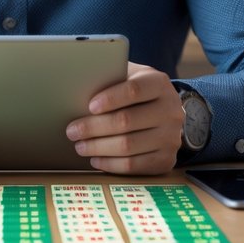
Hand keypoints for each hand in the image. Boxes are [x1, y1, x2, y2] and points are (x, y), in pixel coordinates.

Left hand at [65, 62, 182, 174]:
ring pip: (128, 146)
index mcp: (159, 84)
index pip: (134, 90)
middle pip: (126, 121)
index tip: (89, 106)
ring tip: (80, 146)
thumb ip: (110, 79)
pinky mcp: (166, 159)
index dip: (110, 98)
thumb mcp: (128, 77)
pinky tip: (95, 159)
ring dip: (98, 147)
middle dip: (94, 127)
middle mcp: (171, 111)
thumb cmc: (137, 92)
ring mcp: (171, 138)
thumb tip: (79, 89)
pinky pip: (134, 166)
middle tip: (72, 131)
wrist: (164, 112)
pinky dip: (110, 164)